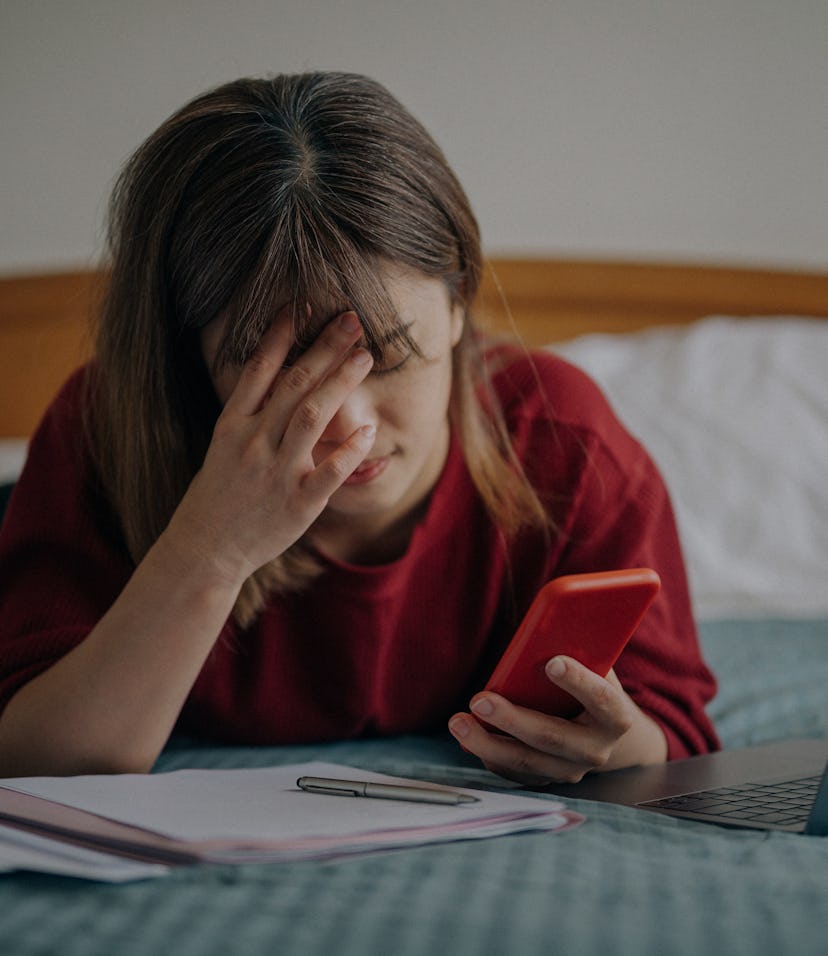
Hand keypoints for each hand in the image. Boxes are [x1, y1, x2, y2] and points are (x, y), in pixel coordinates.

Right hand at [166, 311, 375, 586]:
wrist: (205, 549)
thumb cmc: (217, 495)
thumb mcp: (223, 447)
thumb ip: (252, 415)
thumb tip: (280, 378)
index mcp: (233, 426)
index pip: (258, 370)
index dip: (280, 335)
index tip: (302, 306)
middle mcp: (255, 442)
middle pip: (294, 384)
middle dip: (325, 348)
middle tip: (352, 320)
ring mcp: (277, 472)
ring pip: (313, 416)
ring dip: (341, 382)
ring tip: (364, 356)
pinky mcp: (299, 503)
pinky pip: (331, 470)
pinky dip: (352, 448)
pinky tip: (369, 428)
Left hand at [448, 656, 666, 785]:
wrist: (602, 731)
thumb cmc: (591, 684)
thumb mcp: (594, 665)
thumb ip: (581, 649)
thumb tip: (550, 620)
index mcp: (615, 716)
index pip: (601, 699)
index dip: (579, 681)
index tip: (552, 662)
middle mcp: (596, 750)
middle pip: (551, 737)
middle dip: (512, 719)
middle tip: (479, 699)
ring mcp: (570, 770)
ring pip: (525, 761)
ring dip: (487, 742)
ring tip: (457, 721)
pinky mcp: (546, 780)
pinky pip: (513, 773)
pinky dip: (487, 755)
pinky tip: (465, 736)